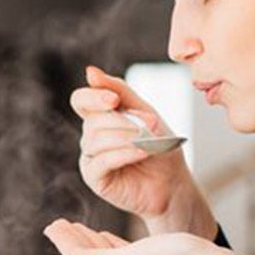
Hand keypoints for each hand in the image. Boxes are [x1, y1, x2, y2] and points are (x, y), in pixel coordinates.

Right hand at [71, 65, 215, 238]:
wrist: (173, 183)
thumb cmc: (160, 147)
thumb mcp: (145, 113)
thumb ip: (120, 91)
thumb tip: (89, 71)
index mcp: (99, 118)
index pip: (81, 100)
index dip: (93, 97)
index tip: (113, 100)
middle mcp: (90, 137)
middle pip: (93, 121)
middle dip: (124, 122)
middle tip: (152, 127)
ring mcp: (90, 159)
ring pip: (96, 140)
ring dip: (126, 138)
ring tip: (149, 143)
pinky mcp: (95, 179)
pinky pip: (101, 161)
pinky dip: (123, 154)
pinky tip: (142, 153)